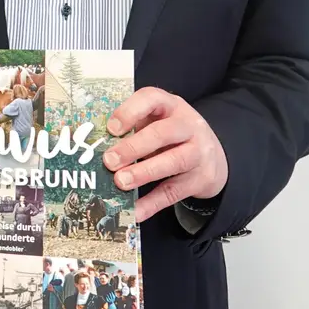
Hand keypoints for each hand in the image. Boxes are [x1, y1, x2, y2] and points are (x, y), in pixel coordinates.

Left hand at [102, 86, 228, 221]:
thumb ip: (133, 127)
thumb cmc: (172, 136)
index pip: (152, 98)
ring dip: (144, 172)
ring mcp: (199, 153)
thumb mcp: (157, 122)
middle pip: (162, 133)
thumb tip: (94, 146)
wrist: (214, 157)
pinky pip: (174, 192)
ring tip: (120, 182)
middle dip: (133, 147)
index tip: (111, 128)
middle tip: (108, 161)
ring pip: (174, 161)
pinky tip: (134, 210)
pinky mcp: (200, 179)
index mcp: (171, 106)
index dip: (130, 111)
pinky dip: (152, 203)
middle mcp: (188, 126)